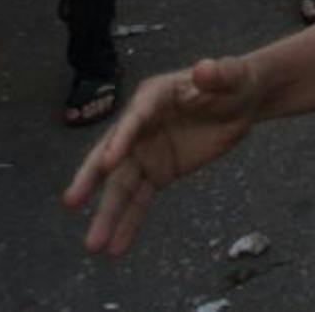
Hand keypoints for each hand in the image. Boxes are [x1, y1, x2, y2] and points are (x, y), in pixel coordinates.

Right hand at [64, 55, 264, 255]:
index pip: (134, 118)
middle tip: (71, 200)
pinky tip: (116, 247)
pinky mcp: (160, 172)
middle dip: (91, 178)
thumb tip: (204, 68)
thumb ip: (220, 74)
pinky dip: (129, 222)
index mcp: (154, 97)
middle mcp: (141, 126)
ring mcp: (147, 152)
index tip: (108, 163)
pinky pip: (141, 200)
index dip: (121, 139)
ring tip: (93, 244)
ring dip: (108, 213)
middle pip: (113, 154)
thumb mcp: (233, 75)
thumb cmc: (234, 82)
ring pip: (123, 185)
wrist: (243, 101)